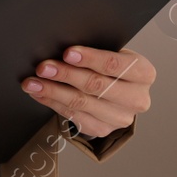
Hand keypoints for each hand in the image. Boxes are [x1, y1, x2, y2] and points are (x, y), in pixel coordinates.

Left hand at [22, 45, 154, 138]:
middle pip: (96, 85)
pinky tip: (39, 93)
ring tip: (33, 82)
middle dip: (65, 75)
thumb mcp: (112, 53)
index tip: (67, 53)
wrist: (118, 92)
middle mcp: (136, 98)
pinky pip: (73, 116)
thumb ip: (95, 51)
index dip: (90, 58)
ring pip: (81, 103)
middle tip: (43, 68)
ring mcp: (121, 117)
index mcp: (143, 73)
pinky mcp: (103, 129)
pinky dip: (52, 102)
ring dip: (52, 91)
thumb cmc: (111, 67)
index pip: (115, 65)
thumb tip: (62, 47)